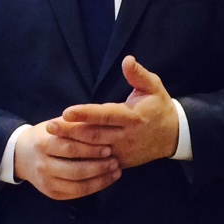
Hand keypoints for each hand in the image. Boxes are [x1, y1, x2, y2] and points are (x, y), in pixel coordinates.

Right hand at [12, 117, 119, 200]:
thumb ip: (74, 125)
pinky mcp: (52, 194)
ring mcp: (46, 182)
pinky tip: (106, 180)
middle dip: (98, 167)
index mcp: (43, 144)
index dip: (91, 149)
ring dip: (100, 180)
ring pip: (77, 185)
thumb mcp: (56, 125)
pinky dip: (93, 188)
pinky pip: (76, 193)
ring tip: (115, 171)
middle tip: (115, 161)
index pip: (70, 148)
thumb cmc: (45, 136)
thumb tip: (100, 124)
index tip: (109, 148)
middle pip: (75, 169)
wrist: (21, 155)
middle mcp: (42, 165)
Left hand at [50, 56, 178, 169]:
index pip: (105, 115)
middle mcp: (126, 135)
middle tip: (49, 126)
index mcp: (132, 116)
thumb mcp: (154, 87)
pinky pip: (98, 163)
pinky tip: (65, 154)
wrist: (174, 136)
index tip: (66, 111)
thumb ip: (138, 74)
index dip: (85, 114)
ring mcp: (122, 151)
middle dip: (70, 131)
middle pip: (93, 135)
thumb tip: (127, 60)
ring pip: (93, 151)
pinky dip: (82, 159)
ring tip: (52, 138)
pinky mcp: (120, 162)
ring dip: (72, 145)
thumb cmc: (159, 107)